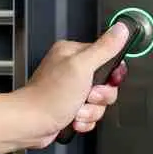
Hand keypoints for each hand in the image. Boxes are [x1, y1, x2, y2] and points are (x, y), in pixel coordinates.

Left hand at [16, 21, 130, 147]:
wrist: (31, 124)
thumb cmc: (48, 96)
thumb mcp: (82, 67)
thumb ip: (104, 48)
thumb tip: (120, 29)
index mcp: (73, 53)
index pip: (107, 57)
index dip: (111, 73)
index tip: (108, 80)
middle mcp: (71, 69)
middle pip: (106, 82)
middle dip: (100, 96)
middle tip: (88, 96)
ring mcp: (70, 90)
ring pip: (99, 101)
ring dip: (91, 110)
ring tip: (77, 109)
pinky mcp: (70, 107)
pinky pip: (91, 114)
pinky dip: (84, 120)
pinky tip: (73, 118)